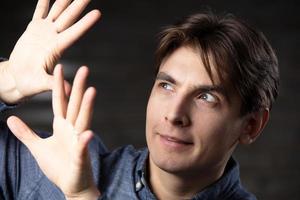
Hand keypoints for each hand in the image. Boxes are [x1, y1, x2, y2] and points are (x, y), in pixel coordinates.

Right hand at [0, 0, 99, 103]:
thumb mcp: (41, 84)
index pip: (74, 33)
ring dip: (65, 0)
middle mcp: (54, 37)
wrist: (18, 78)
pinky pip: (39, 12)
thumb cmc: (30, 83)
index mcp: (57, 48)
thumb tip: (68, 90)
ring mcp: (44, 32)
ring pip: (57, 12)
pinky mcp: (33, 30)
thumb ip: (53, 84)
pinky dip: (43, 2)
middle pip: (69, 18)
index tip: (97, 13)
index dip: (85, 23)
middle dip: (79, 5)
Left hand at [7, 65, 99, 198]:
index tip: (60, 67)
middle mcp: (72, 130)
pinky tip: (87, 134)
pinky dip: (84, 141)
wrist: (71, 184)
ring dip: (87, 106)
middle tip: (84, 69)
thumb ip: (25, 133)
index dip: (59, 85)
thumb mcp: (36, 147)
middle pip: (75, 105)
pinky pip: (81, 148)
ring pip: (83, 121)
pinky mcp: (80, 158)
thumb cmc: (58, 165)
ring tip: (91, 91)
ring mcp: (78, 142)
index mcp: (62, 126)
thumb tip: (10, 118)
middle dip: (78, 87)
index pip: (60, 101)